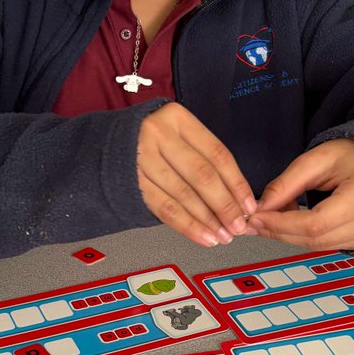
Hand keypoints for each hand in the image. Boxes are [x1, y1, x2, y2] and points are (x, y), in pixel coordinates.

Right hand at [138, 103, 256, 247]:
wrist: (104, 143)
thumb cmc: (152, 141)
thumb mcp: (177, 134)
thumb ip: (203, 157)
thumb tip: (237, 196)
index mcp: (177, 118)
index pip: (217, 154)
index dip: (236, 182)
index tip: (249, 204)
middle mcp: (158, 134)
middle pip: (202, 175)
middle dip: (225, 205)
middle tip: (239, 225)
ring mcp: (141, 158)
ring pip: (184, 195)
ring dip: (208, 220)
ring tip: (223, 236)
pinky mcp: (131, 182)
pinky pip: (165, 208)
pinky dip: (187, 226)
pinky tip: (203, 237)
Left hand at [249, 139, 353, 250]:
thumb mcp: (318, 159)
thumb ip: (287, 184)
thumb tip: (261, 208)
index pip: (315, 223)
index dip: (281, 224)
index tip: (257, 218)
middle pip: (315, 239)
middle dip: (279, 232)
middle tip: (254, 222)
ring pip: (318, 246)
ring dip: (289, 236)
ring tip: (271, 219)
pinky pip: (327, 245)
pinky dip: (305, 237)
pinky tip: (292, 223)